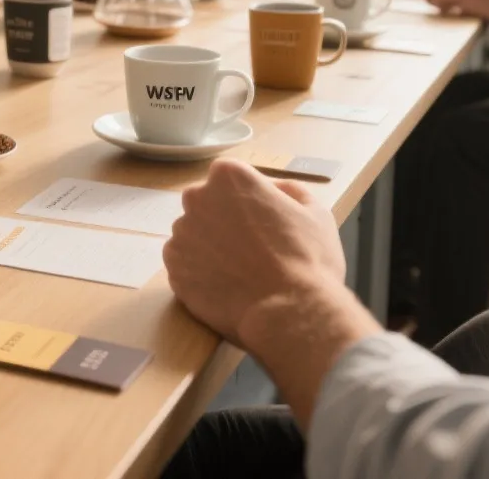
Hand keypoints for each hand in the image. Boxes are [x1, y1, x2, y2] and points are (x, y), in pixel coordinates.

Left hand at [166, 160, 348, 350]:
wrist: (289, 312)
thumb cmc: (307, 259)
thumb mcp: (315, 211)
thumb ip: (289, 190)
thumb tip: (274, 189)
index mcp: (229, 176)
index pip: (231, 179)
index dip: (249, 200)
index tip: (264, 220)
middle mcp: (196, 198)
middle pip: (208, 204)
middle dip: (225, 220)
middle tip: (252, 247)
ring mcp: (181, 235)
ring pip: (194, 236)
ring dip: (211, 248)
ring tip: (241, 272)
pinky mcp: (173, 270)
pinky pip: (185, 266)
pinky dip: (201, 274)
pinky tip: (227, 287)